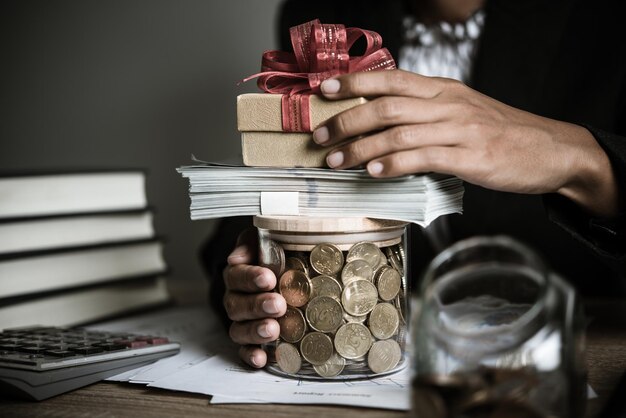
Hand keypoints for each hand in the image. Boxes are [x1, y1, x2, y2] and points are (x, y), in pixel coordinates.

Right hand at [223, 228, 286, 367]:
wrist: (283, 269)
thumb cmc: (273, 255)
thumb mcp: (262, 241)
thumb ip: (250, 244)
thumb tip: (236, 257)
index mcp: (236, 275)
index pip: (236, 276)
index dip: (250, 278)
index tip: (269, 278)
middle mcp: (235, 300)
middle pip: (237, 306)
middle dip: (257, 306)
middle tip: (278, 305)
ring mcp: (242, 322)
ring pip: (239, 330)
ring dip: (254, 331)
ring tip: (273, 329)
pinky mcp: (252, 341)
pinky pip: (245, 350)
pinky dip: (251, 355)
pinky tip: (262, 358)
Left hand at [312, 70, 617, 216]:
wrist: (551, 149)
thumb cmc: (501, 133)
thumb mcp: (461, 111)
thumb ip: (426, 112)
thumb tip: (381, 124)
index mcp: (443, 90)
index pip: (390, 79)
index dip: (354, 82)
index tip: (324, 90)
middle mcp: (448, 104)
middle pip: (386, 106)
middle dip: (346, 120)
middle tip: (320, 137)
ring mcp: (459, 130)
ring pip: (398, 132)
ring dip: (360, 147)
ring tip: (336, 160)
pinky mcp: (470, 157)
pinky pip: (423, 157)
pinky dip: (394, 163)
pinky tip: (374, 172)